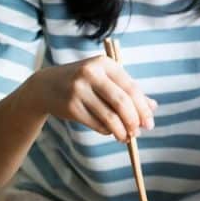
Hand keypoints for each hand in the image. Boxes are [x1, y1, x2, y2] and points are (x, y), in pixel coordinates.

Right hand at [27, 55, 156, 141]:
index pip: (131, 88)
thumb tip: (153, 107)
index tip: (150, 123)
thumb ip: (129, 91)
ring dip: (121, 131)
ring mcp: (79, 89)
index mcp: (105, 64)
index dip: (143, 108)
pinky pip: (96, 123)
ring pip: (109, 116)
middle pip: (122, 102)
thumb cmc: (85, 83)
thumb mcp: (106, 80)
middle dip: (134, 120)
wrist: (46, 85)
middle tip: (139, 132)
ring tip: (127, 137)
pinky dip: (107, 131)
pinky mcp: (70, 106)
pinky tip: (111, 132)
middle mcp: (91, 73)